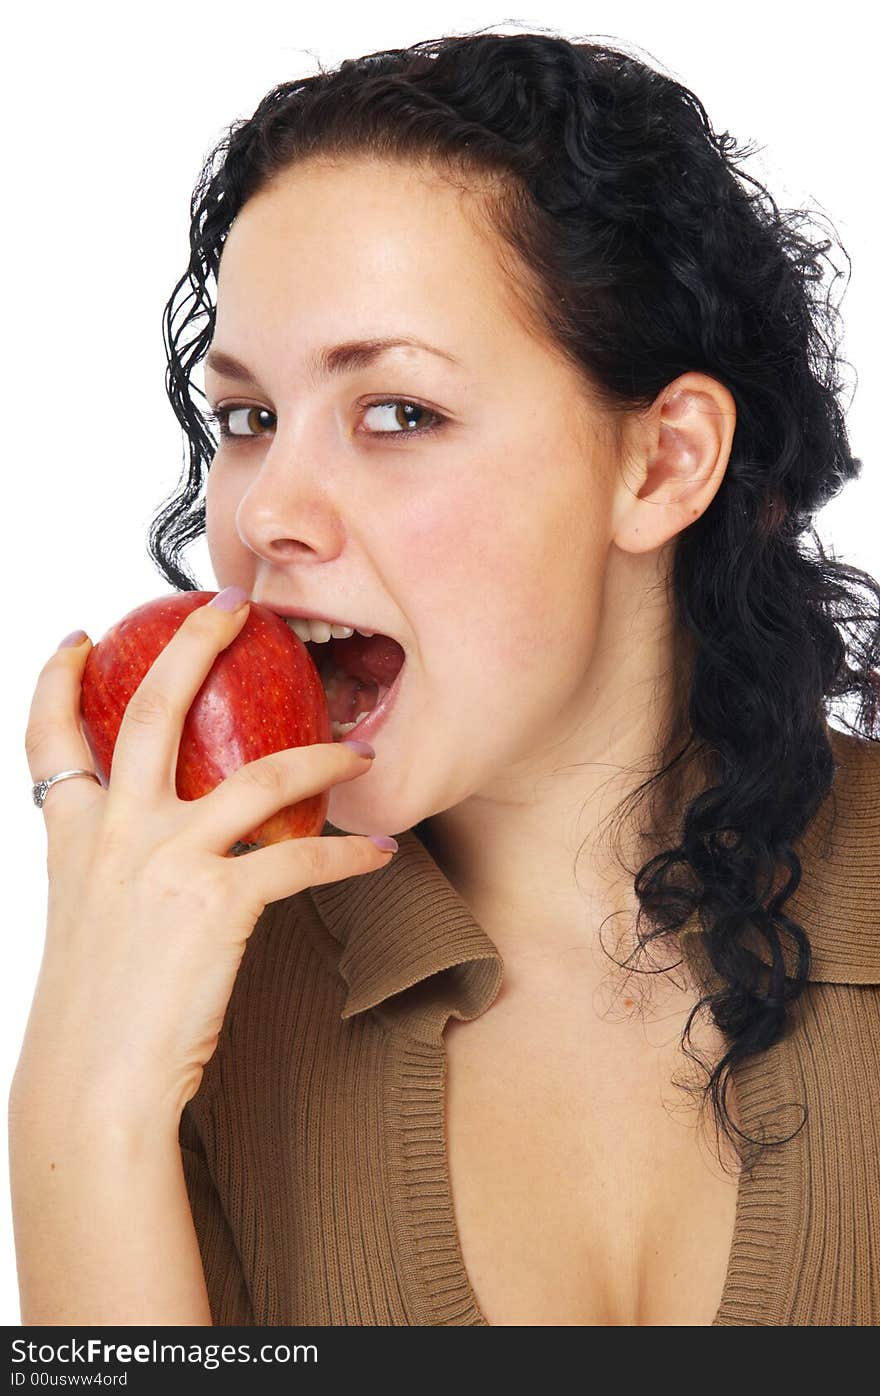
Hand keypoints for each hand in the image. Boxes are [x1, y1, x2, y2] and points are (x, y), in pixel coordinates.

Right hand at [17, 594, 393, 1124]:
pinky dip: (348, 855)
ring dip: (322, 758)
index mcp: (73, 837)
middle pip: (151, 708)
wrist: (94, 1084)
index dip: (56, 680)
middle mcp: (115, 834)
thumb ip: (113, 869)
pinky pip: (301, 859)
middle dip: (194, 645)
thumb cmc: (97, 1012)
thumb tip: (159, 851)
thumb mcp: (85, 921)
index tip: (78, 638)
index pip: (47, 738)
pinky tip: (376, 855)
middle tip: (233, 606)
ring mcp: (165, 862)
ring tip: (358, 755)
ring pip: (259, 774)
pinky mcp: (217, 904)